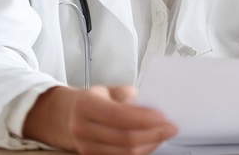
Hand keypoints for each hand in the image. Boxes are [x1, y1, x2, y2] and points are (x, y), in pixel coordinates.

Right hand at [24, 85, 177, 154]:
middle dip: (153, 134)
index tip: (163, 116)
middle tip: (171, 127)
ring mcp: (86, 147)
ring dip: (150, 145)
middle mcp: (82, 128)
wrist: (68, 117)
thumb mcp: (108, 90)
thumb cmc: (93, 101)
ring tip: (163, 134)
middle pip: (124, 139)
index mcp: (86, 105)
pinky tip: (151, 142)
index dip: (143, 118)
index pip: (118, 115)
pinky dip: (141, 152)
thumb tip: (153, 106)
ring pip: (125, 154)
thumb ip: (128, 97)